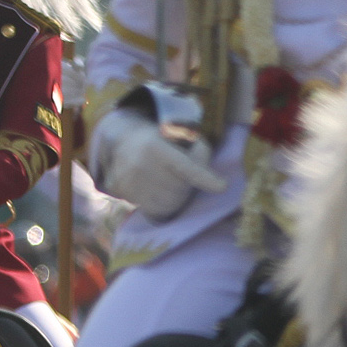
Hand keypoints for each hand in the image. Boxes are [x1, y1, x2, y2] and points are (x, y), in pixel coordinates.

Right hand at [91, 108, 223, 222]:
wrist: (125, 143)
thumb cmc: (164, 139)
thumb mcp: (183, 135)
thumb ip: (200, 151)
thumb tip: (209, 179)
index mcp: (155, 147)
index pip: (185, 166)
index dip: (205, 177)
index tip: (223, 187)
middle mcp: (139, 165)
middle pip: (180, 189)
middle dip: (187, 184)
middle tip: (180, 172)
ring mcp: (128, 183)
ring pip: (169, 204)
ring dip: (177, 197)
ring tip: (169, 180)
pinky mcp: (124, 196)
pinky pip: (154, 211)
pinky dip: (163, 206)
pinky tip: (160, 191)